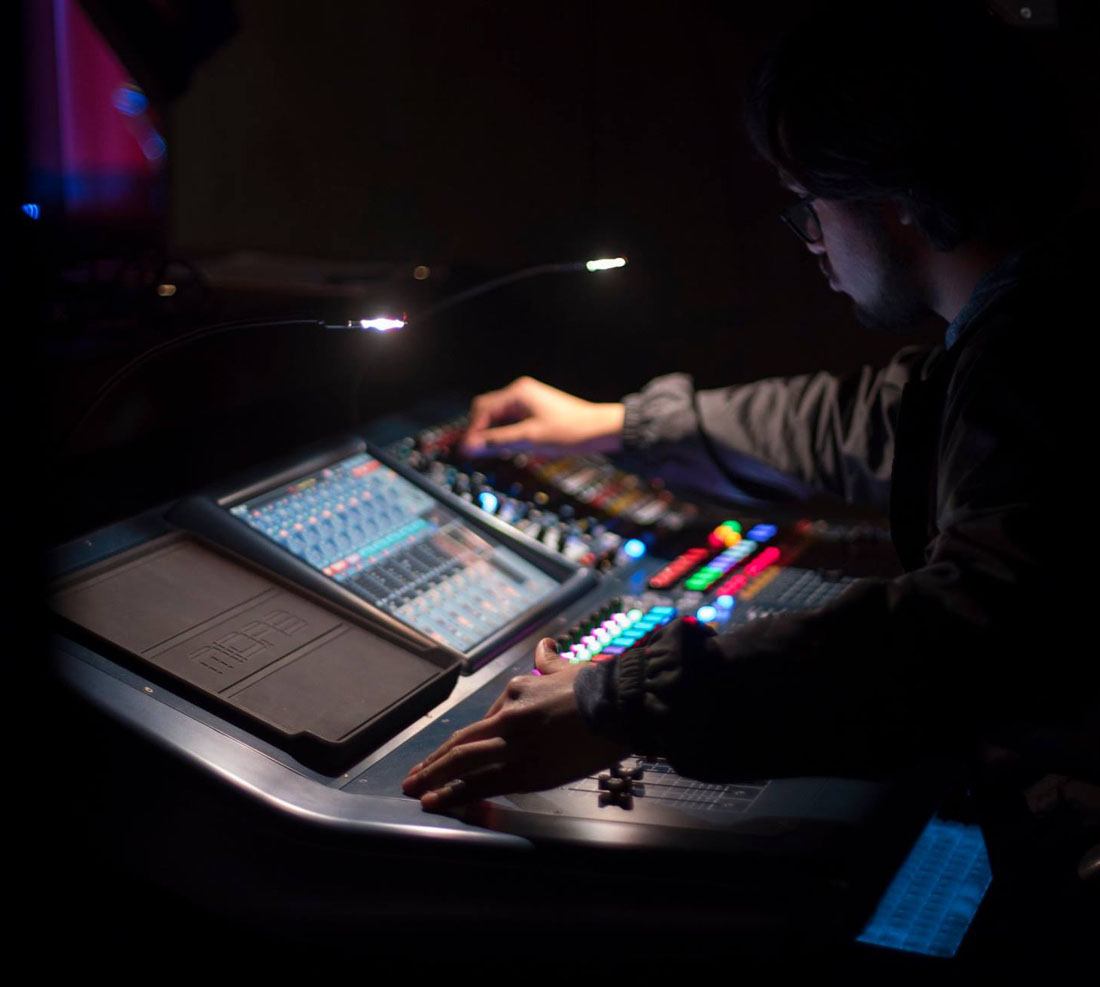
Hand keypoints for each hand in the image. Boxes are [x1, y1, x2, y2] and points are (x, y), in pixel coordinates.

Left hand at [402, 639, 630, 811]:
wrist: (620, 703)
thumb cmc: (599, 687)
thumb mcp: (566, 668)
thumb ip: (549, 662)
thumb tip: (544, 646)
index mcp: (517, 691)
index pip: (485, 721)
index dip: (463, 741)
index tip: (450, 753)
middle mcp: (508, 715)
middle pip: (462, 741)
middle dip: (434, 760)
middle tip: (414, 775)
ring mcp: (513, 742)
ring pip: (463, 761)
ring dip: (433, 777)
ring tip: (415, 789)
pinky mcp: (524, 768)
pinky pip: (482, 783)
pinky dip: (455, 793)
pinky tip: (435, 802)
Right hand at [461, 376, 624, 456]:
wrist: (600, 430)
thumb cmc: (570, 432)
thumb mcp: (529, 439)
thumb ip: (497, 442)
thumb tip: (469, 447)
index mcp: (517, 393)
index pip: (482, 409)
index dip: (473, 431)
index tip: (468, 452)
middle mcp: (520, 392)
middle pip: (487, 410)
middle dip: (480, 431)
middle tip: (477, 453)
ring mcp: (528, 400)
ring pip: (499, 417)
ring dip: (493, 434)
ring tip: (493, 453)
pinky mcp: (535, 410)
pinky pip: (511, 420)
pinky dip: (506, 433)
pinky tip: (509, 447)